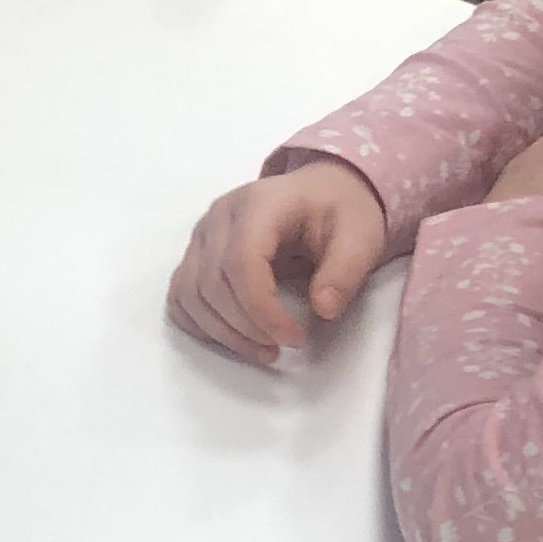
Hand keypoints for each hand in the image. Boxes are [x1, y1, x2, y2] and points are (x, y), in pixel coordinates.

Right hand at [166, 159, 388, 369]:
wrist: (321, 192)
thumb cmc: (341, 211)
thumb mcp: (361, 236)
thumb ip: (345, 271)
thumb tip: (323, 309)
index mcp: (259, 204)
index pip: (241, 261)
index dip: (262, 309)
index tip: (295, 339)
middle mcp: (219, 216)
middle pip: (212, 283)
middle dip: (245, 327)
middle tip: (282, 347)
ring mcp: (201, 235)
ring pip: (190, 294)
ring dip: (222, 332)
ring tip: (262, 350)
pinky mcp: (195, 254)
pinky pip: (180, 295)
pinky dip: (199, 324)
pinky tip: (231, 337)